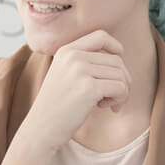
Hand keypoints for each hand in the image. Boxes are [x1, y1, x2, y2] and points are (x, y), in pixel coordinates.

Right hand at [19, 30, 131, 151]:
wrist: (41, 128)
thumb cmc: (57, 106)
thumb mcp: (65, 74)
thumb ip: (84, 62)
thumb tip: (119, 58)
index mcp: (66, 50)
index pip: (101, 36)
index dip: (116, 47)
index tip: (119, 63)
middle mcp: (73, 56)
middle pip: (116, 60)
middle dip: (122, 79)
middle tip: (113, 97)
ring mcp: (81, 71)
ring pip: (121, 75)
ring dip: (121, 92)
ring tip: (106, 103)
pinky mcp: (89, 88)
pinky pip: (120, 88)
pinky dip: (120, 99)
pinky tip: (105, 107)